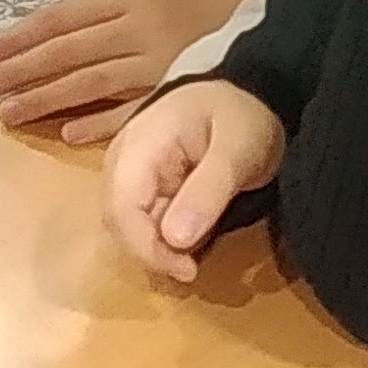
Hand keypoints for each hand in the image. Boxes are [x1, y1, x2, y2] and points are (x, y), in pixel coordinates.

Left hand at [0, 0, 285, 143]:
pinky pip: (134, 109)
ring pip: (91, 82)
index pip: (63, 17)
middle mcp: (137, 27)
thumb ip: (118, 6)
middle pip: (68, 51)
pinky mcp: (178, 87)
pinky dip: (101, 123)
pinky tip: (71, 134)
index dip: (23, 36)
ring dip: (48, 98)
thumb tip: (65, 30)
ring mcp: (157, 61)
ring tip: (10, 111)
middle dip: (24, 70)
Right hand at [101, 81, 287, 285]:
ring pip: (129, 227)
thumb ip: (209, 190)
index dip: (147, 248)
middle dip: (153, 253)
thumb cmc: (243, 117)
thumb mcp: (239, 149)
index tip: (187, 270)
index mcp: (140, 144)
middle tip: (195, 268)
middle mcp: (123, 161)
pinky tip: (193, 239)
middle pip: (119, 222)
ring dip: (159, 248)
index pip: (122, 209)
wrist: (248, 97)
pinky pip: (143, 221)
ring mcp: (130, 174)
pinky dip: (164, 239)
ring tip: (199, 251)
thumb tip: (175, 240)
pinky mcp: (143, 187)